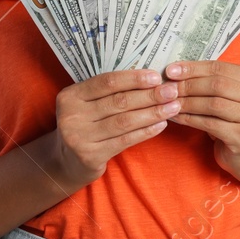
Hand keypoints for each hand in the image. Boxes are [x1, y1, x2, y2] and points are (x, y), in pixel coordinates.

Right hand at [45, 69, 180, 189]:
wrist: (67, 161)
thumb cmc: (86, 126)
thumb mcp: (87, 105)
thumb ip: (108, 93)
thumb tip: (150, 79)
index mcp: (70, 96)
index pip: (107, 82)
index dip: (133, 79)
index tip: (157, 77)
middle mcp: (71, 115)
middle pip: (118, 101)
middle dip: (149, 96)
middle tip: (172, 91)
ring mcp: (79, 137)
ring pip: (124, 121)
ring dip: (152, 113)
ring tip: (172, 107)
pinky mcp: (90, 156)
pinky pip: (125, 140)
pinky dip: (145, 131)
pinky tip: (161, 125)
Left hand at [161, 60, 239, 177]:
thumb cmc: (233, 119)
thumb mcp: (228, 95)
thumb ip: (210, 80)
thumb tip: (176, 70)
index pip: (220, 68)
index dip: (193, 68)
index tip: (171, 70)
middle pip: (217, 85)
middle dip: (189, 85)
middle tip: (168, 88)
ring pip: (214, 104)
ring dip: (187, 103)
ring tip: (169, 103)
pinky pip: (211, 124)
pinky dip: (190, 119)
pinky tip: (176, 118)